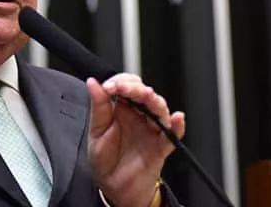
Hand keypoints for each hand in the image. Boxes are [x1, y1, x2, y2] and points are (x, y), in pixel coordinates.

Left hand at [86, 74, 184, 206]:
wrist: (113, 188)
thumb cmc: (105, 160)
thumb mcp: (96, 132)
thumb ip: (98, 107)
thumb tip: (93, 83)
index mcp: (121, 109)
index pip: (126, 85)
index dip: (120, 82)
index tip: (109, 86)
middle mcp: (138, 116)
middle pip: (144, 93)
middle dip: (135, 87)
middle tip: (123, 88)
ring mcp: (151, 130)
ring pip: (159, 109)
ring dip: (154, 100)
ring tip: (147, 96)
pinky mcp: (161, 147)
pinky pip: (172, 135)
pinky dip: (177, 126)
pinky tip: (177, 119)